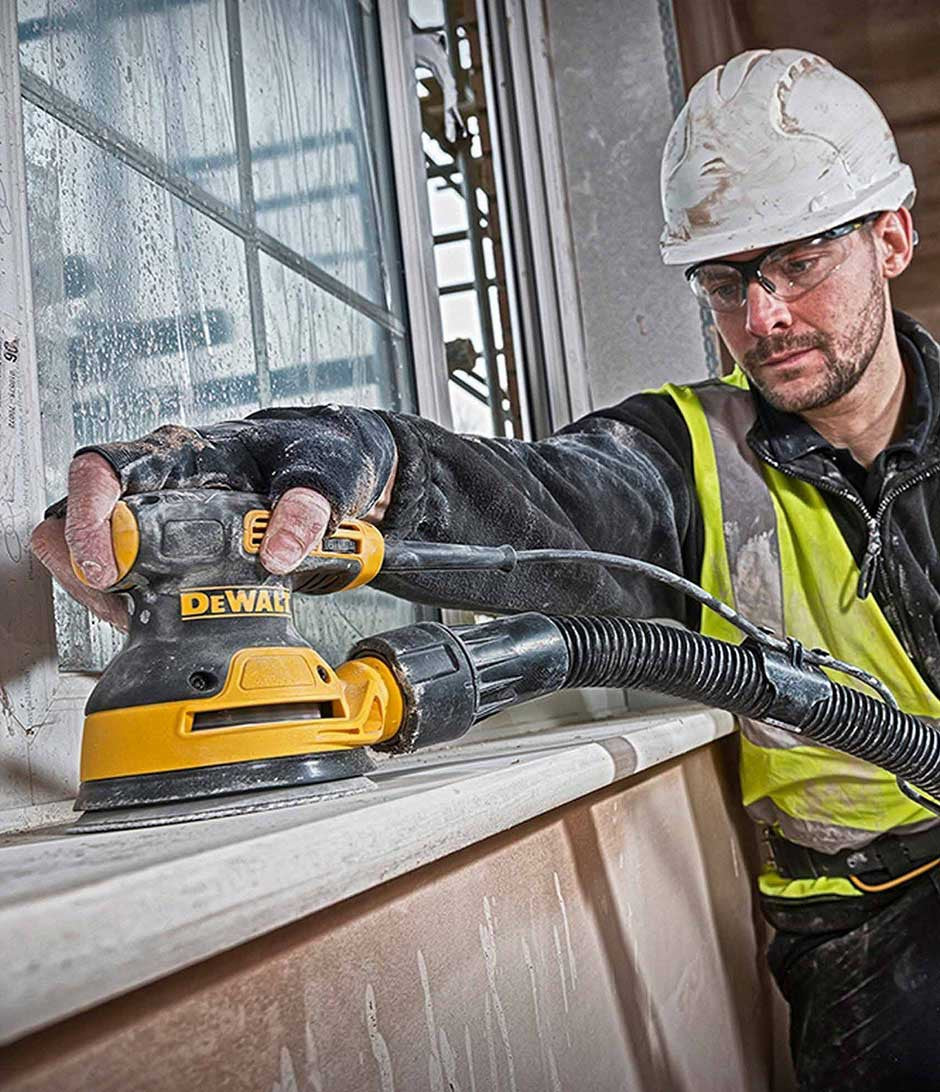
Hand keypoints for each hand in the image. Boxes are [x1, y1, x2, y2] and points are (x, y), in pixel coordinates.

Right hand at [29, 407, 397, 619]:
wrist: (334, 471)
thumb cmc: (318, 454)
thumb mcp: (324, 470)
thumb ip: (306, 504)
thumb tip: (277, 551)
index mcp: (180, 453)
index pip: (102, 468)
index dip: (86, 515)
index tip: (104, 564)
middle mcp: (155, 483)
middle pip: (75, 519)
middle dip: (85, 568)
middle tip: (121, 601)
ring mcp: (156, 519)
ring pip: (92, 555)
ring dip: (104, 593)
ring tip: (139, 617)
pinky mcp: (167, 551)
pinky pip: (124, 579)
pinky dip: (129, 604)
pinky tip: (156, 618)